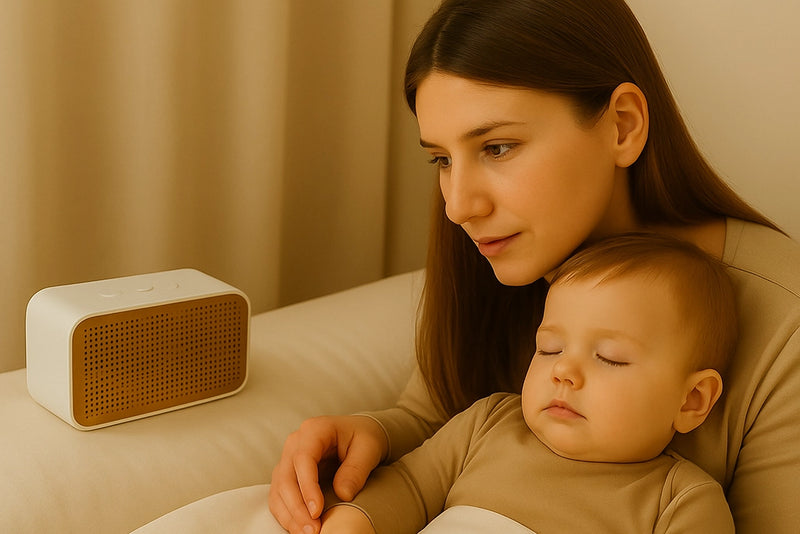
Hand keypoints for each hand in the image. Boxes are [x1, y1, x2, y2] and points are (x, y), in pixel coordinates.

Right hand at [268, 414, 387, 533]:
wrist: (359, 435)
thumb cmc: (363, 437)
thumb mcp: (368, 448)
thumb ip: (356, 469)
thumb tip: (343, 494)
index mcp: (314, 430)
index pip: (303, 459)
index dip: (307, 487)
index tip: (317, 511)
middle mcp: (295, 443)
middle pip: (285, 477)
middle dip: (297, 507)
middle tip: (314, 530)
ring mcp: (289, 459)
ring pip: (279, 489)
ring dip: (290, 515)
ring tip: (308, 533)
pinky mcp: (288, 474)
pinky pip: (280, 497)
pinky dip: (287, 515)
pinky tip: (300, 528)